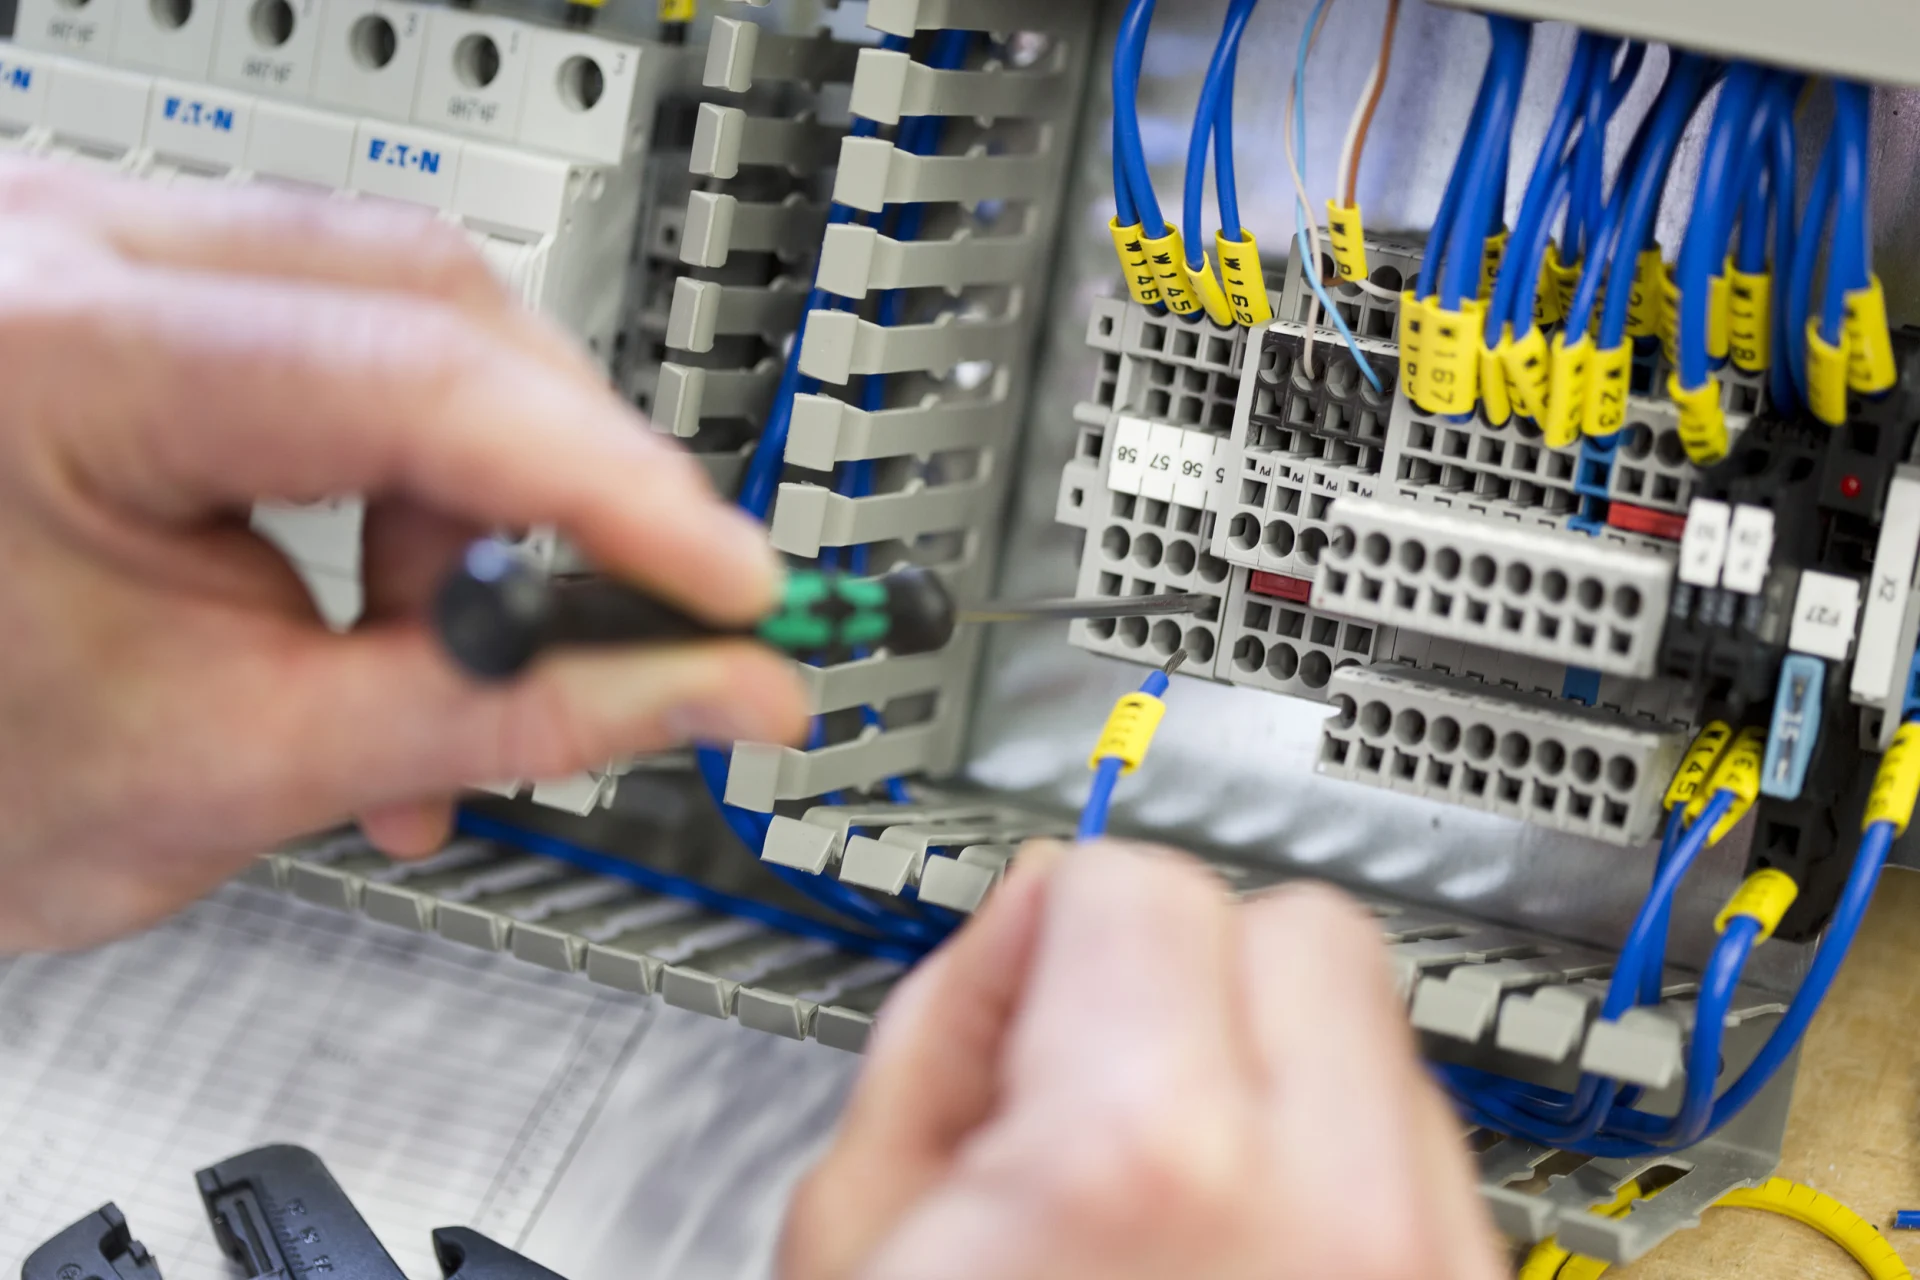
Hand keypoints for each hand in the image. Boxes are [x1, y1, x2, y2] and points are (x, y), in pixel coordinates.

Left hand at [0, 159, 807, 951]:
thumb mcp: (240, 768)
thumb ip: (504, 721)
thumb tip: (712, 690)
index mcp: (53, 360)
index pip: (418, 378)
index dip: (611, 494)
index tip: (729, 592)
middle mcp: (67, 252)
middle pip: (435, 301)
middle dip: (566, 482)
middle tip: (649, 616)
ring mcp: (97, 254)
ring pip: (408, 315)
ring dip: (485, 500)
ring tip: (457, 672)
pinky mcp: (135, 293)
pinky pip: (343, 343)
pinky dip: (413, 486)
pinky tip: (391, 614)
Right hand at [781, 842, 1505, 1279]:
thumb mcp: (858, 1239)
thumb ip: (941, 1028)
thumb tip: (1022, 929)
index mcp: (1152, 1156)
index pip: (1144, 883)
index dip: (1050, 931)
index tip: (1024, 996)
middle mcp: (1335, 1208)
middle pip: (1304, 929)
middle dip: (1189, 971)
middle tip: (1096, 1084)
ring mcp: (1425, 1267)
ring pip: (1377, 1033)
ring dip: (1273, 1066)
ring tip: (1167, 1193)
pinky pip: (1421, 1153)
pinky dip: (1333, 1161)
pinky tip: (1236, 1243)